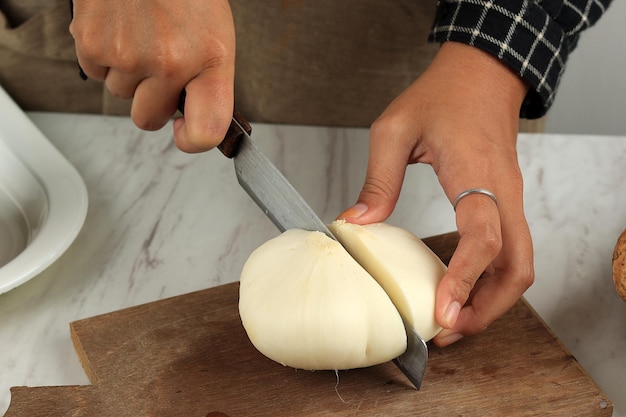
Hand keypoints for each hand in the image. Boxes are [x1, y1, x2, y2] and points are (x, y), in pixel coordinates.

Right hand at [70, 0, 235, 151]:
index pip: (206, 130)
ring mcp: (127, 56)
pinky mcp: (92, 43)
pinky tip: (122, 29)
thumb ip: (209, 84)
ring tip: (142, 35)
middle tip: (160, 67)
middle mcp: (169, 63)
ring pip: (121, 96)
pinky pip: (96, 74)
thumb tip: (191, 122)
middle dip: (153, 101)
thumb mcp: (216, 37)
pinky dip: (106, 57)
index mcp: (210, 61)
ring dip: (129, 75)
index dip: (193, 140)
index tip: (186, 133)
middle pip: (149, 120)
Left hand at [338, 42, 534, 346]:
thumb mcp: (394, 129)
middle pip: (516, 266)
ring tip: (453, 321)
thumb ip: (378, 179)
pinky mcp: (507, 202)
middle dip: (487, 308)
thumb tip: (356, 225)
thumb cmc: (440, 95)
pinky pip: (511, 252)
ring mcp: (511, 199)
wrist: (481, 74)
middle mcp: (504, 192)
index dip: (464, 278)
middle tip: (448, 331)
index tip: (443, 312)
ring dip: (492, 300)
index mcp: (476, 172)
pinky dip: (491, 280)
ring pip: (519, 265)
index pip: (483, 236)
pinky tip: (461, 291)